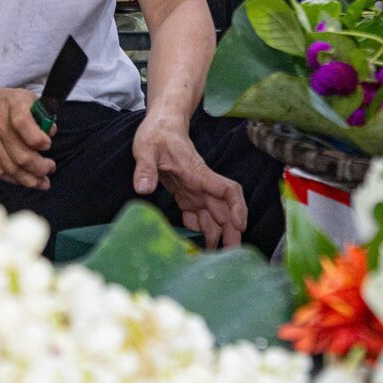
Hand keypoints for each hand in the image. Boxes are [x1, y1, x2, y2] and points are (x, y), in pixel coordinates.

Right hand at [0, 86, 54, 189]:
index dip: (39, 140)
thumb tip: (50, 133)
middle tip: (50, 169)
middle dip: (39, 167)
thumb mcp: (29, 99)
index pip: (23, 124)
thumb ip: (43, 115)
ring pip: (9, 167)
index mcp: (12, 103)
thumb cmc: (10, 104)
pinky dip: (13, 179)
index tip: (47, 146)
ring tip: (41, 182)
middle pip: (19, 154)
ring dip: (28, 179)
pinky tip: (24, 179)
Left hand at [132, 115, 246, 248]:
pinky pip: (198, 216)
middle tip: (231, 257)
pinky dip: (200, 229)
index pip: (227, 190)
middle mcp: (202, 185)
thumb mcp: (146, 149)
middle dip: (231, 233)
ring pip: (214, 216)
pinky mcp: (187, 195)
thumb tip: (143, 189)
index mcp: (198, 173)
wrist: (161, 126)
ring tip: (214, 257)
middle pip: (224, 211)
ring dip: (217, 235)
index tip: (239, 225)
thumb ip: (145, 168)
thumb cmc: (157, 134)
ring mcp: (195, 191)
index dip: (237, 208)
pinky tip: (194, 240)